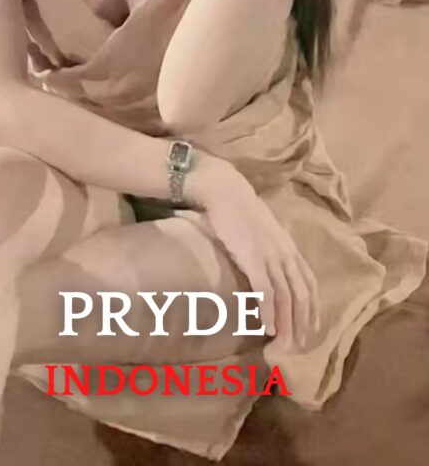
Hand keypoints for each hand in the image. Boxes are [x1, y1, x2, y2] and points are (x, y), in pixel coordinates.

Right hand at [203, 166, 319, 350]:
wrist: (226, 192)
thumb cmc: (240, 211)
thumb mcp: (264, 231)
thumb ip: (271, 249)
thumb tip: (269, 268)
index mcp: (289, 247)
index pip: (310, 283)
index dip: (313, 307)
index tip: (312, 328)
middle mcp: (285, 253)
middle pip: (301, 295)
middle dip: (303, 323)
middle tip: (300, 346)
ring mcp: (271, 256)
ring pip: (286, 297)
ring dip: (287, 324)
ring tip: (285, 345)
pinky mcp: (253, 258)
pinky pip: (265, 291)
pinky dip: (269, 311)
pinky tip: (269, 328)